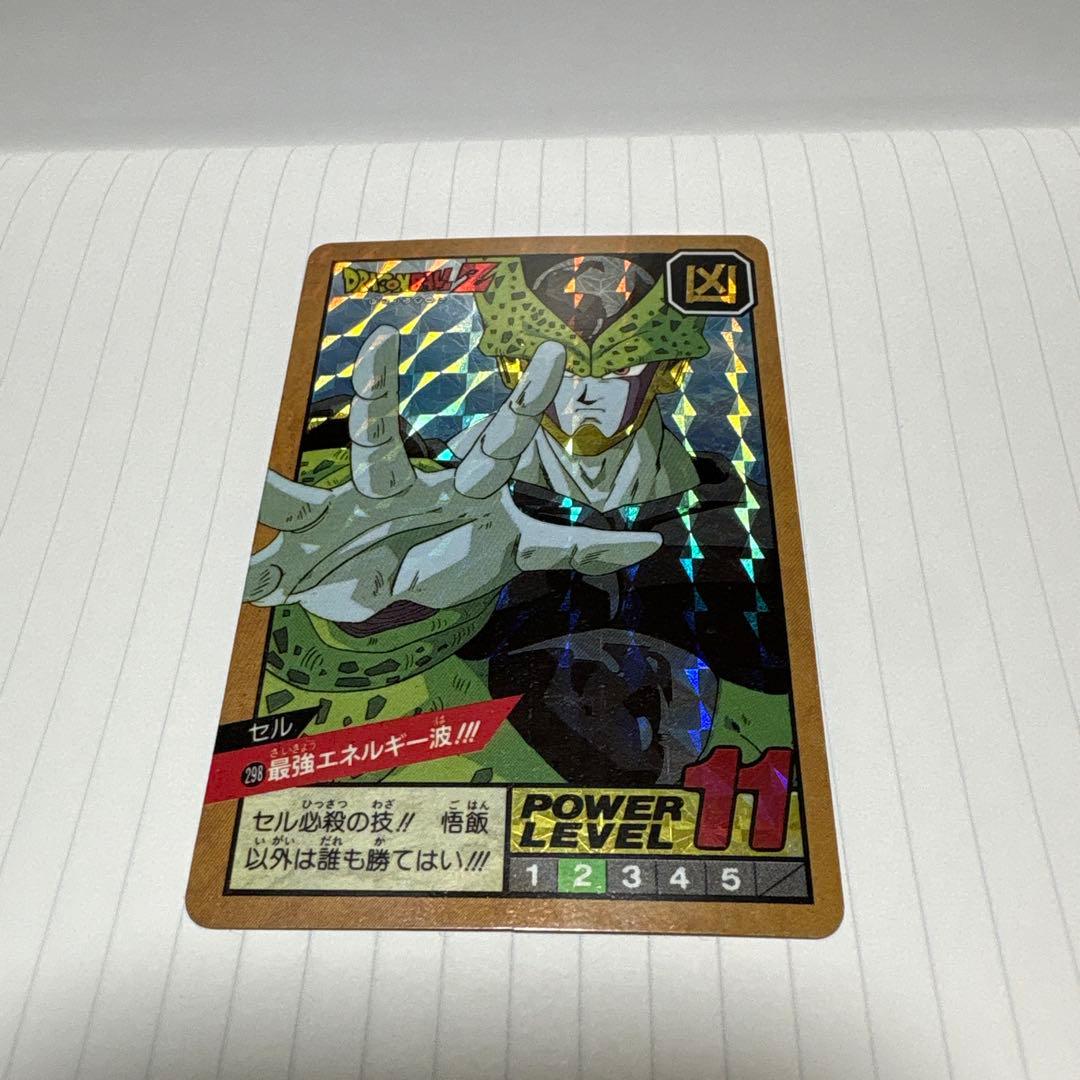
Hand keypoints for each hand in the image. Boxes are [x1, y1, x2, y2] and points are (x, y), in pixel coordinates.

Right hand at [244, 326, 662, 622]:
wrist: (377, 588)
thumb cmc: (447, 557)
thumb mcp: (520, 552)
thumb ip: (583, 550)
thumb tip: (653, 549)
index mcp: (458, 493)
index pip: (494, 446)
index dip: (525, 410)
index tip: (553, 356)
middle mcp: (404, 491)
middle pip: (392, 443)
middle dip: (389, 394)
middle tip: (393, 339)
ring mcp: (354, 514)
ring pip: (334, 479)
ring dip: (310, 468)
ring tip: (282, 461)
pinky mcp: (310, 549)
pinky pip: (278, 555)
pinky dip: (260, 568)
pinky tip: (243, 576)